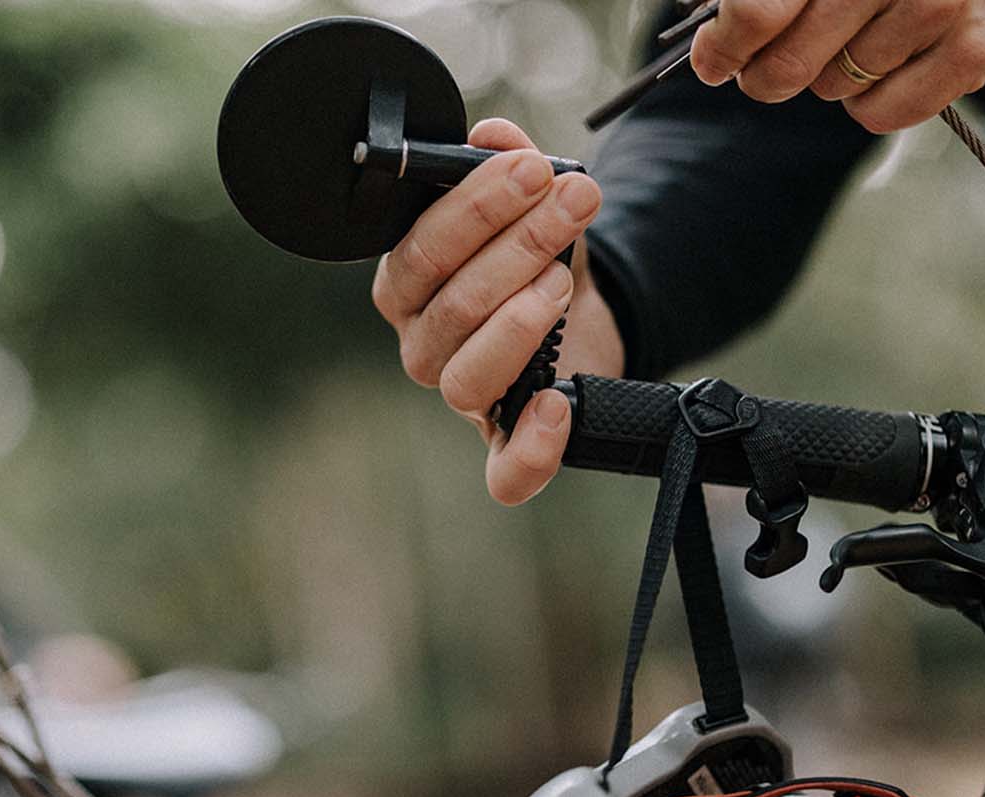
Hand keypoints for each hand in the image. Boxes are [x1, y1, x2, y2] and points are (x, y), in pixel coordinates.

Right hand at [371, 119, 618, 505]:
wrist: (577, 313)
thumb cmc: (532, 255)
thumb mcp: (526, 202)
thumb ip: (508, 165)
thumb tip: (492, 133)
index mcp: (407, 284)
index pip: (422, 248)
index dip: (477, 206)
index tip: (534, 167)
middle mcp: (422, 344)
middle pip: (454, 305)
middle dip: (520, 244)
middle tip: (573, 199)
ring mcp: (460, 395)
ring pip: (470, 375)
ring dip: (521, 321)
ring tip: (562, 280)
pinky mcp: (506, 441)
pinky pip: (504, 473)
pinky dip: (530, 449)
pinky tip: (557, 405)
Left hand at [690, 0, 984, 131]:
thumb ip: (755, 0)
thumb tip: (710, 46)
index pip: (756, 12)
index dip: (723, 46)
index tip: (715, 59)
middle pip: (788, 63)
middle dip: (769, 75)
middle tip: (775, 64)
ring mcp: (940, 1)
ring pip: (833, 88)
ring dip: (833, 77)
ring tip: (860, 39)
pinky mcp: (976, 44)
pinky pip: (883, 112)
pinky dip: (873, 103)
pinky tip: (889, 64)